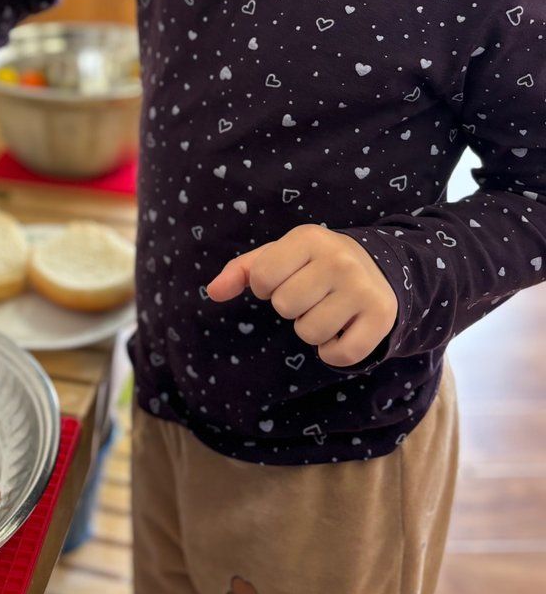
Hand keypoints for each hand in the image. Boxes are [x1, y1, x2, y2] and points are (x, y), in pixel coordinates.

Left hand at [205, 224, 398, 367]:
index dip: (265, 287)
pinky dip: (333, 353)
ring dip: (311, 330)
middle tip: (310, 295)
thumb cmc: (313, 263)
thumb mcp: (279, 255)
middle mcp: (339, 260)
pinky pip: (341, 355)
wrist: (377, 267)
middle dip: (290, 307)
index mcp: (309, 238)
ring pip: (310, 333)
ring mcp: (363, 289)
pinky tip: (341, 330)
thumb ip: (242, 271)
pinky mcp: (381, 317)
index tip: (284, 279)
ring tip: (326, 309)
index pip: (262, 278)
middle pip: (285, 307)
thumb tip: (212, 292)